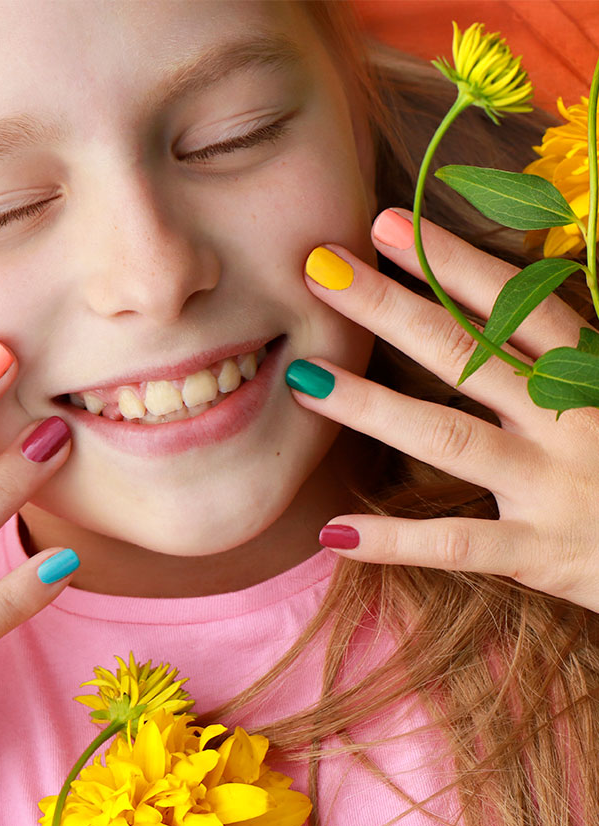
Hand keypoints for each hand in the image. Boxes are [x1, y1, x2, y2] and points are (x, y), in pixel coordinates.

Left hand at [289, 209, 598, 613]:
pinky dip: (396, 540)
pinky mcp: (543, 552)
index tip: (386, 225)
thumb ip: (555, 358)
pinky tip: (334, 531)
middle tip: (321, 270)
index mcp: (587, 373)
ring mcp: (554, 485)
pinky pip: (458, 543)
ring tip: (303, 380)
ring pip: (449, 437)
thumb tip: (493, 309)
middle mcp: (569, 419)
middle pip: (467, 354)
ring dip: (371, 407)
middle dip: (390, 308)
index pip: (513, 304)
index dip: (449, 262)